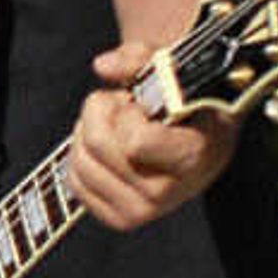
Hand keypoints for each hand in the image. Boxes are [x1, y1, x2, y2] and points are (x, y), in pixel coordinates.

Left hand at [70, 42, 235, 230]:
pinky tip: (110, 146)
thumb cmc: (188, 99)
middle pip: (99, 145)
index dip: (129, 113)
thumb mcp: (173, 69)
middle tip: (126, 106)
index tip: (146, 103)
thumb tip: (103, 65)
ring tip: (119, 125)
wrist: (203, 137)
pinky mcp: (120, 219)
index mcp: (194, 156)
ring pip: (81, 163)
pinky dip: (82, 156)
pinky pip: (74, 181)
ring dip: (89, 132)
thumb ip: (140, 58)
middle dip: (102, 111)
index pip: (136, 141)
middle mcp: (170, 192)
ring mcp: (143, 211)